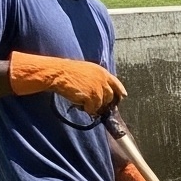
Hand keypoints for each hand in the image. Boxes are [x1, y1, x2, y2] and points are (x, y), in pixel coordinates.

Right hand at [9, 52, 126, 114]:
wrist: (58, 73)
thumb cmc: (68, 72)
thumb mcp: (86, 71)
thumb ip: (96, 79)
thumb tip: (102, 91)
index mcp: (101, 71)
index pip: (115, 83)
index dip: (119, 90)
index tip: (123, 96)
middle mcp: (102, 80)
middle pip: (110, 97)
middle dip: (103, 102)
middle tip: (92, 103)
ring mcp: (98, 88)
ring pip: (101, 105)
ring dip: (93, 106)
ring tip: (81, 101)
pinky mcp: (92, 97)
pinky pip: (92, 109)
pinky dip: (86, 109)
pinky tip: (78, 103)